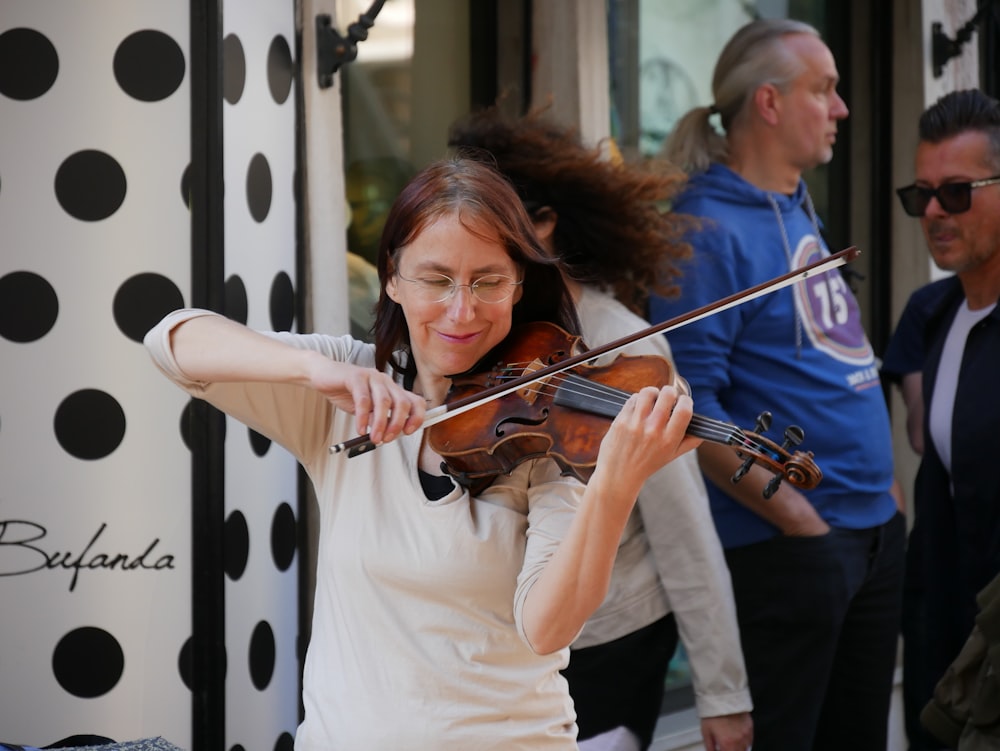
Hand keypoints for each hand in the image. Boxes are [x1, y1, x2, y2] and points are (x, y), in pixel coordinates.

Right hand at [309, 357, 425, 443]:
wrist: (324, 375)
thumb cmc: (347, 392)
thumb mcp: (366, 410)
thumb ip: (377, 419)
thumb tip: (386, 435)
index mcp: (393, 389)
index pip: (415, 402)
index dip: (417, 418)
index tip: (408, 432)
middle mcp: (386, 381)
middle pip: (402, 403)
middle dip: (397, 424)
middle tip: (387, 439)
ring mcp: (372, 377)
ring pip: (384, 402)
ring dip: (380, 423)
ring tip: (374, 438)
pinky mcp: (356, 376)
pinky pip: (363, 399)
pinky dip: (363, 417)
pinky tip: (360, 429)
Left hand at [595, 385, 699, 493]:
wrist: (619, 475)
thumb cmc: (646, 464)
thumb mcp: (672, 456)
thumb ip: (689, 442)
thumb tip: (703, 429)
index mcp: (669, 439)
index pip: (684, 410)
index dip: (686, 400)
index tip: (683, 401)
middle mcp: (654, 430)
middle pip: (667, 395)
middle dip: (670, 391)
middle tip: (668, 396)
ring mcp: (636, 424)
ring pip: (648, 392)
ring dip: (652, 392)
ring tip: (652, 398)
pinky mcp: (621, 420)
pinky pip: (632, 399)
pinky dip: (637, 399)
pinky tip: (638, 407)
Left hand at [701, 712, 752, 750]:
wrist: (723, 696)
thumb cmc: (713, 712)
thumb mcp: (706, 731)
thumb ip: (709, 746)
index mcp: (727, 743)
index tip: (719, 749)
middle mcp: (739, 741)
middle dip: (730, 750)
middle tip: (724, 746)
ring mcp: (746, 735)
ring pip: (745, 749)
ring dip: (738, 748)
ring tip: (730, 742)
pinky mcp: (750, 727)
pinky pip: (749, 740)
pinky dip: (744, 742)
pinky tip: (737, 737)